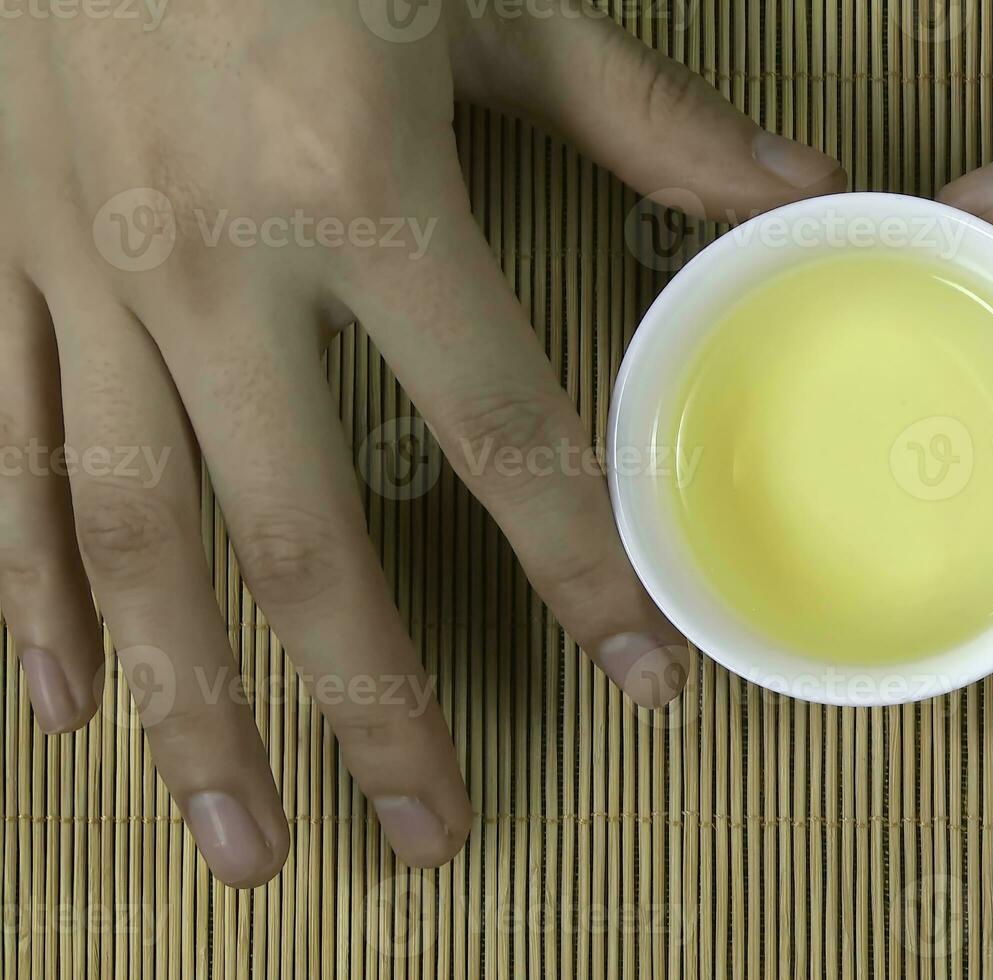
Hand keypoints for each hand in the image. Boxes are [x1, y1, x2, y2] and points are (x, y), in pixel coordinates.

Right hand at [0, 0, 842, 886]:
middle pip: (300, 538)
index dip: (582, 568)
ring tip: (246, 842)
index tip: (644, 678)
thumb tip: (793, 194)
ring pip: (134, 535)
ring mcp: (85, 275)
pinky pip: (4, 454)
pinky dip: (28, 593)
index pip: (503, 430)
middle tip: (430, 833)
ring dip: (194, 707)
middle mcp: (212, 266)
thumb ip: (643, 116)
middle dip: (372, 705)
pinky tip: (66, 706)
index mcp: (359, 194)